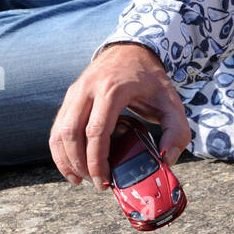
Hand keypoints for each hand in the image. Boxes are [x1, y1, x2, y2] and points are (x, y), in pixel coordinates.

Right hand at [50, 42, 190, 188]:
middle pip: (72, 133)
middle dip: (81, 165)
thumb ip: (177, 131)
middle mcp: (88, 89)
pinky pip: (57, 128)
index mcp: (113, 89)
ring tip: (82, 180)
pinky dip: (59, 151)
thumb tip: (165, 159)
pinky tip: (71, 168)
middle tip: (97, 184)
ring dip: (67, 160)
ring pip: (59, 132)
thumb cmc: (151, 79)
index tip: (106, 181)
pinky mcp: (69, 97)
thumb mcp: (172, 102)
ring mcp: (75, 92)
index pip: (97, 130)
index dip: (97, 160)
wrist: (131, 50)